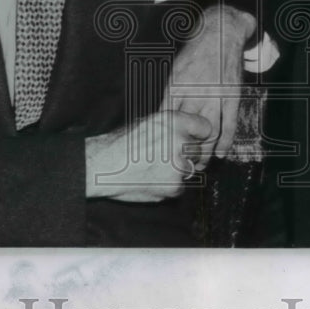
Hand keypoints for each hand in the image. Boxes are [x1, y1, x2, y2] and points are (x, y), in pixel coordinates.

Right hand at [84, 110, 212, 202]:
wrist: (104, 166)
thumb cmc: (121, 144)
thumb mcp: (148, 123)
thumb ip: (172, 127)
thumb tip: (189, 132)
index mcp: (175, 121)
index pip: (205, 127)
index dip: (199, 135)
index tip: (196, 140)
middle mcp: (181, 141)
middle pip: (198, 150)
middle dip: (187, 155)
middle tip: (167, 157)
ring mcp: (179, 165)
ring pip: (190, 169)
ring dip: (178, 171)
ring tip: (156, 168)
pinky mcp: (175, 186)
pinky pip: (181, 187)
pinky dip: (170, 186)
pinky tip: (153, 179)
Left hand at [161, 4, 256, 162]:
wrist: (221, 33)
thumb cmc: (195, 53)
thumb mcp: (175, 71)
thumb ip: (170, 95)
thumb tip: (160, 119)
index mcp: (177, 85)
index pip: (168, 119)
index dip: (165, 140)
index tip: (163, 155)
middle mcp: (196, 92)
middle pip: (188, 130)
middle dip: (184, 151)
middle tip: (182, 166)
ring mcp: (216, 95)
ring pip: (210, 132)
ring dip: (205, 152)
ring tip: (200, 165)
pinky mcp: (232, 96)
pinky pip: (230, 124)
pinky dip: (226, 142)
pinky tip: (221, 153)